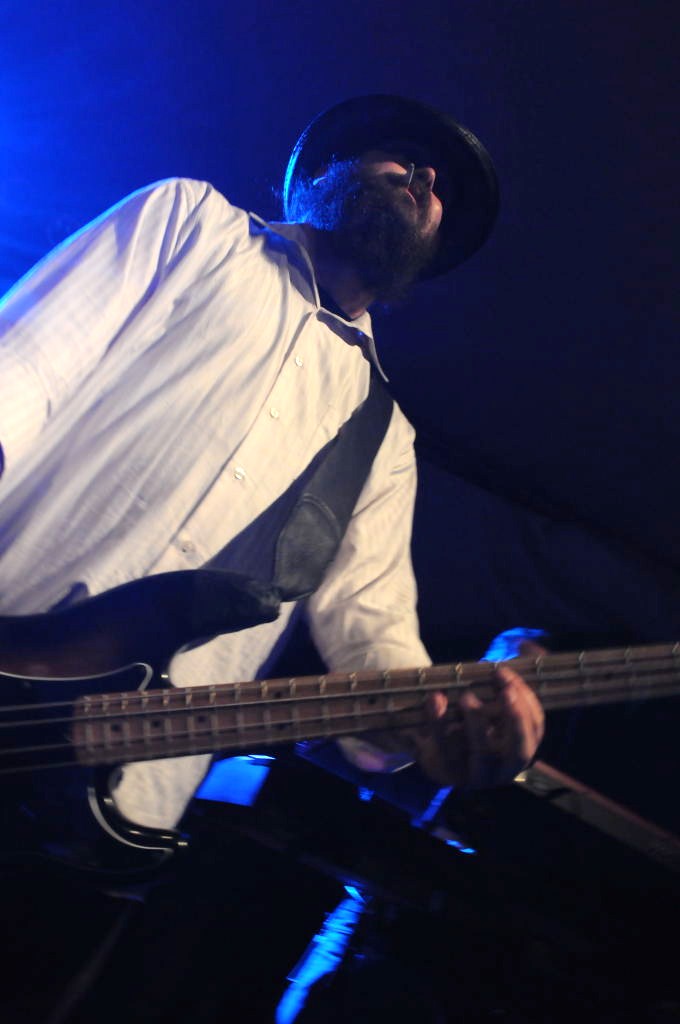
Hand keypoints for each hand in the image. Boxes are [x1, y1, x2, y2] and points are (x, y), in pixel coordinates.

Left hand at [412, 638, 545, 787]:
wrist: (433, 738)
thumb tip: (527, 645)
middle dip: (515, 720)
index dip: (526, 699)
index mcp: (522, 746)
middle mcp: (504, 767)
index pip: (536, 727)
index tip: (504, 672)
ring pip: (482, 755)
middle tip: (506, 692)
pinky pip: (443, 751)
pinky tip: (435, 699)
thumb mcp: (493, 694)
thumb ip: (514, 670)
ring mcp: (476, 774)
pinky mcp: (446, 773)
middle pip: (520, 751)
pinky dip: (439, 724)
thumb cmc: (474, 713)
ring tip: (466, 695)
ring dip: (477, 724)